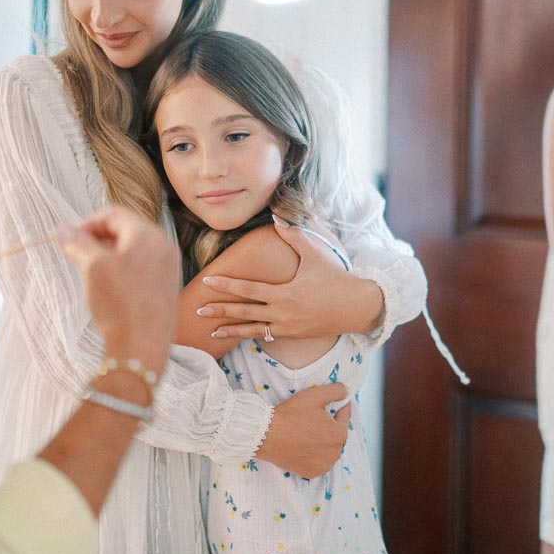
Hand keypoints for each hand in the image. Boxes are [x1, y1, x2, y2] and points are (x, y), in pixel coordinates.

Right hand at [60, 206, 179, 370]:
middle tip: (77, 256)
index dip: (87, 223)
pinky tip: (110, 287)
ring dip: (108, 254)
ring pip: (132, 248)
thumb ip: (77, 243)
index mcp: (149, 234)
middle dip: (97, 238)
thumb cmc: (119, 303)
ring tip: (92, 274)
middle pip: (125, 229)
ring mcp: (168, 265)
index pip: (113, 214)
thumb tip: (63, 230)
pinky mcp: (166, 284)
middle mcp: (164, 245)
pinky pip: (141, 265)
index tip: (69, 240)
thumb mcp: (92, 267)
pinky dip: (122, 268)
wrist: (141, 346)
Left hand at [194, 218, 382, 340]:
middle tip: (198, 310)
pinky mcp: (293, 335)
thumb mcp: (315, 255)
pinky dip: (250, 335)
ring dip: (230, 330)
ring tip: (211, 331)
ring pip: (252, 329)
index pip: (248, 289)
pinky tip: (237, 334)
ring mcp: (287, 327)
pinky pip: (266, 335)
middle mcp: (282, 313)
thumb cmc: (335, 278)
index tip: (208, 282)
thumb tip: (277, 218)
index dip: (226, 286)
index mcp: (284, 293)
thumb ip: (294, 237)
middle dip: (220, 311)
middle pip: (244, 312)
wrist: (356, 307)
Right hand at [253, 383, 351, 478]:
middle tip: (312, 418)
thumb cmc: (291, 414)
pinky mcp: (311, 473)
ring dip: (322, 441)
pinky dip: (314, 454)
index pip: (344, 416)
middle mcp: (335, 453)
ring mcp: (323, 465)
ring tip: (306, 432)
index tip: (330, 404)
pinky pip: (318, 461)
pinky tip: (303, 446)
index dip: (338, 407)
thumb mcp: (315, 395)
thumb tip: (347, 391)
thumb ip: (337, 391)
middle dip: (329, 425)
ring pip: (328, 449)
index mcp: (340, 434)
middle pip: (336, 434)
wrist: (266, 436)